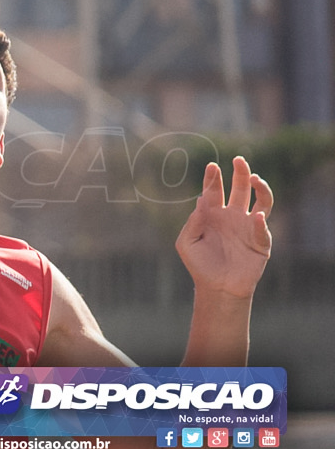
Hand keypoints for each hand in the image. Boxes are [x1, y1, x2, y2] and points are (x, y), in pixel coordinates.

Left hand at [175, 156, 272, 298]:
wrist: (217, 288)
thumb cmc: (199, 264)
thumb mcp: (186, 242)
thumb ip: (193, 222)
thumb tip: (202, 201)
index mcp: (213, 214)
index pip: (214, 190)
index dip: (213, 178)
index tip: (212, 166)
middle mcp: (232, 216)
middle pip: (239, 189)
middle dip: (240, 173)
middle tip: (238, 159)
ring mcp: (248, 227)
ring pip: (260, 201)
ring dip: (260, 188)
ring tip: (254, 178)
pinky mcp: (260, 241)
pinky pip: (262, 228)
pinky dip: (260, 221)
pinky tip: (254, 217)